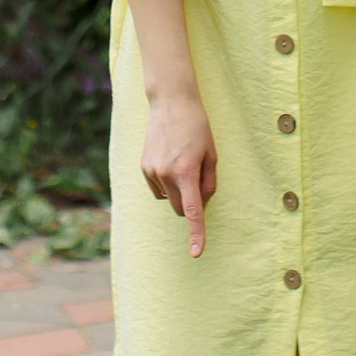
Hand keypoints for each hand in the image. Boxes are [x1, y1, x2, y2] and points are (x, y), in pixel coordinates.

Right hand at [140, 90, 216, 257]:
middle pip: (180, 208)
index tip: (197, 252)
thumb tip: (201, 204)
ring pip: (168, 198)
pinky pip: (158, 188)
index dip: (196, 233)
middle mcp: (165, 174)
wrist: (171, 103)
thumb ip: (209, 182)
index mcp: (186, 172)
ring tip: (183, 161)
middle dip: (190, 204)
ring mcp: (151, 171)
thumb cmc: (197, 127)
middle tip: (199, 178)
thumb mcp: (212, 154)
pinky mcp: (143, 167)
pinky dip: (167, 183)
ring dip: (178, 190)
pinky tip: (170, 160)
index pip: (192, 211)